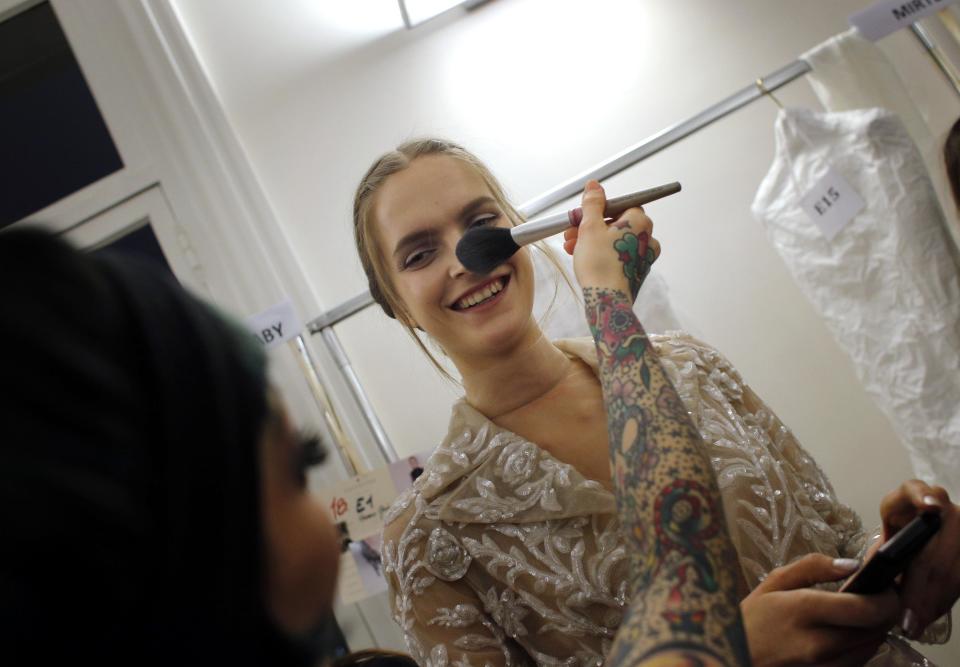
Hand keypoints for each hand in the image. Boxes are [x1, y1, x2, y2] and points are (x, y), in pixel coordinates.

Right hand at [568, 180, 659, 300]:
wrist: (607, 301)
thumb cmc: (600, 264)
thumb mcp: (590, 227)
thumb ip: (593, 204)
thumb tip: (595, 185)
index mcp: (640, 222)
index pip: (621, 205)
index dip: (599, 209)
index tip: (583, 216)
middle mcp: (646, 238)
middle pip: (616, 223)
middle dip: (591, 226)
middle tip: (572, 232)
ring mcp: (643, 256)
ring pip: (614, 240)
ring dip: (592, 240)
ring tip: (572, 247)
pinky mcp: (636, 272)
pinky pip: (618, 256)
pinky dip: (602, 254)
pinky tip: (584, 258)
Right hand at [741, 554, 899, 666]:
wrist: (734, 657)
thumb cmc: (750, 619)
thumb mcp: (773, 583)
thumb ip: (813, 567)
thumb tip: (852, 564)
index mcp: (804, 611)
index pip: (868, 609)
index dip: (887, 597)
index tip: (885, 586)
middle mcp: (819, 644)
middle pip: (877, 629)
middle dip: (883, 611)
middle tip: (874, 596)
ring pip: (872, 647)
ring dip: (873, 629)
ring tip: (856, 614)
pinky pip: (859, 661)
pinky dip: (860, 645)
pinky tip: (843, 633)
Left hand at [878, 479, 959, 637]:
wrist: (927, 524)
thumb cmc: (901, 528)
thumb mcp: (887, 532)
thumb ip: (876, 552)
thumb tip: (858, 585)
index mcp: (911, 496)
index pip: (916, 490)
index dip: (924, 498)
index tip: (930, 508)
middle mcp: (941, 508)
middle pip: (932, 551)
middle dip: (918, 590)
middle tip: (903, 618)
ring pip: (951, 570)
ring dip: (931, 603)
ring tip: (912, 625)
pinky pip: (959, 579)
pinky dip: (942, 602)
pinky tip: (927, 617)